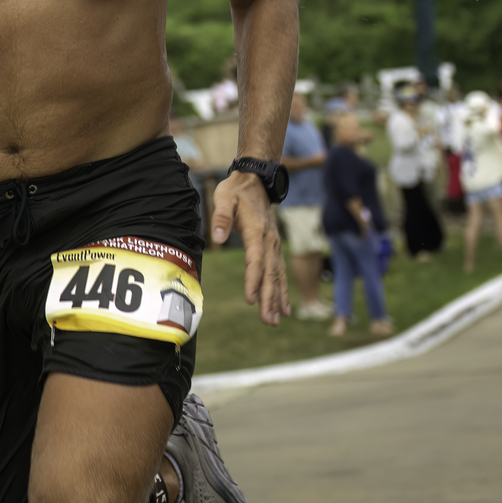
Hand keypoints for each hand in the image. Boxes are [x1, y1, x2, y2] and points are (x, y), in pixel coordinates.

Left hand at [210, 171, 290, 325]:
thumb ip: (221, 217)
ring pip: (277, 275)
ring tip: (276, 320)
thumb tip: (218, 237)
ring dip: (277, 298)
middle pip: (270, 274)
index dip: (253, 281)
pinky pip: (279, 271)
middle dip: (269, 298)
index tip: (251, 299)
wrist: (255, 181)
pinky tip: (283, 306)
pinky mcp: (273, 247)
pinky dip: (282, 289)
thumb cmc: (235, 191)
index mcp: (257, 232)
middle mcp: (269, 242)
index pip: (255, 261)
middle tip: (269, 320)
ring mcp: (273, 245)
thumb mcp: (223, 198)